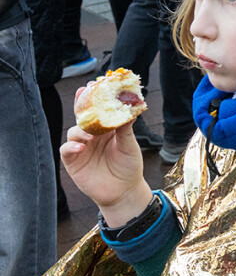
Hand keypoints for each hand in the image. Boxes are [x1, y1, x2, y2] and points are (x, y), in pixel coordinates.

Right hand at [61, 87, 152, 226]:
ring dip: (80, 129)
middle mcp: (92, 135)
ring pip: (74, 131)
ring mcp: (81, 147)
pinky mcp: (73, 160)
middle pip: (83, 116)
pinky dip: (71, 146)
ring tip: (90, 134)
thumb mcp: (130, 146)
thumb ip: (126, 129)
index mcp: (106, 129)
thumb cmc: (129, 167)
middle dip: (82, 104)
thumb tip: (130, 110)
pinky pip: (67, 149)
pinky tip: (80, 147)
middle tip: (83, 92)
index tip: (95, 84)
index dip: (95, 97)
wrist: (124, 191)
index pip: (99, 110)